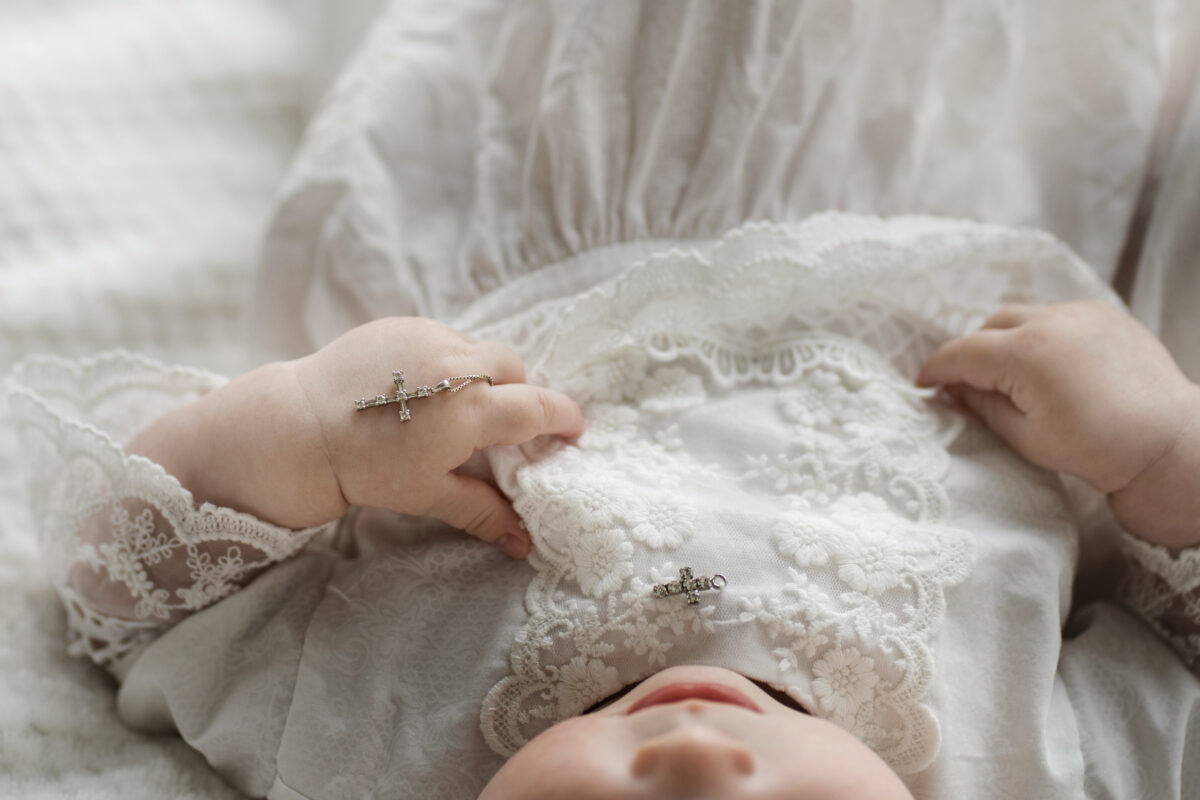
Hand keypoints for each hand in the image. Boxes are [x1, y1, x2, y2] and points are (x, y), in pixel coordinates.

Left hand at [292, 317, 583, 557]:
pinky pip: (443, 338)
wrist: (300, 426)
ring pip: (478, 350)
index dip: (564, 417)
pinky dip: (446, 361)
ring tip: (452, 406)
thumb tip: (523, 545)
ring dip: (480, 375)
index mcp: (471, 409)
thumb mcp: (428, 494)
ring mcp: (430, 338)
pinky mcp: (403, 325)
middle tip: (500, 422)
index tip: (572, 430)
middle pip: (514, 368)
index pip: (539, 407)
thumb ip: (483, 513)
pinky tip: (419, 388)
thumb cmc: (367, 467)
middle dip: (518, 391)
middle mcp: (458, 365)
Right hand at [916, 301, 1199, 547]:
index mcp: (1026, 353)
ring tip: (1012, 374)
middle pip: (991, 326)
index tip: (922, 384)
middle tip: (968, 385)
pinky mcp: (1107, 314)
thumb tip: (954, 390)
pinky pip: (1058, 316)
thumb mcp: (1025, 436)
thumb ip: (982, 406)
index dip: (936, 369)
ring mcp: (1083, 313)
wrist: (1168, 444)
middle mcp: (1052, 321)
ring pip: (1024, 317)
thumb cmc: (1096, 449)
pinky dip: (1042, 335)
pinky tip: (1050, 365)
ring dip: (1008, 340)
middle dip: (973, 352)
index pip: (962, 352)